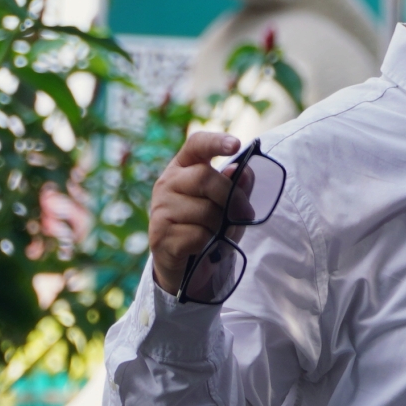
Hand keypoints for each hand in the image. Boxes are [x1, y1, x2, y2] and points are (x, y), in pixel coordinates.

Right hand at [147, 131, 243, 297]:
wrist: (186, 264)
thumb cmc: (209, 225)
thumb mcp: (229, 204)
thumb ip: (238, 187)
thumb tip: (240, 172)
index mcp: (184, 167)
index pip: (196, 145)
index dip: (215, 142)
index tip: (236, 144)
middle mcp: (167, 183)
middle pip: (205, 178)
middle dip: (232, 198)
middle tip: (246, 214)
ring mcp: (160, 208)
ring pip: (206, 211)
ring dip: (222, 226)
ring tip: (218, 234)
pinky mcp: (160, 234)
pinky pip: (199, 235)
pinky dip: (210, 243)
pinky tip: (203, 246)